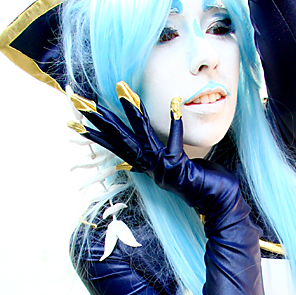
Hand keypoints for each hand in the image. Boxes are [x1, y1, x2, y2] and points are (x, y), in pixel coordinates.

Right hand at [72, 82, 241, 217]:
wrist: (219, 203)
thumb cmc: (201, 182)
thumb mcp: (176, 165)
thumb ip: (161, 155)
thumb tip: (148, 148)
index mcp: (148, 166)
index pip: (117, 147)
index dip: (97, 135)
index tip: (77, 122)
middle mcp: (151, 167)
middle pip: (121, 140)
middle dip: (102, 120)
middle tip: (83, 103)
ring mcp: (162, 168)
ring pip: (142, 137)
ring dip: (133, 113)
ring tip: (122, 91)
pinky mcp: (178, 167)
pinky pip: (175, 142)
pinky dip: (175, 124)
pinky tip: (174, 104)